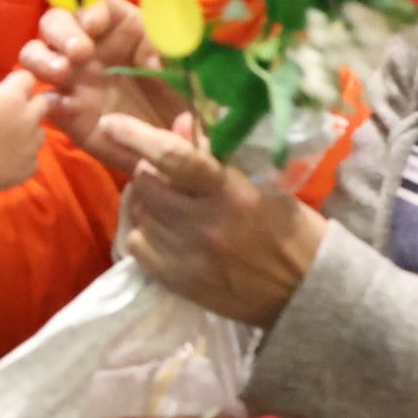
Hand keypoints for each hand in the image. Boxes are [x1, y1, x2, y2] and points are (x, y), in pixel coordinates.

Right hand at [0, 74, 47, 196]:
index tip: (10, 87)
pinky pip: (32, 159)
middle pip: (44, 104)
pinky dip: (21, 158)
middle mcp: (27, 119)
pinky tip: (4, 161)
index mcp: (12, 97)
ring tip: (7, 141)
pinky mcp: (27, 169)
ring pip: (40, 133)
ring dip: (28, 133)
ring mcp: (30, 146)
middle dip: (30, 105)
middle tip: (13, 113)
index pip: (27, 78)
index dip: (18, 82)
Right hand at [19, 0, 180, 174]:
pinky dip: (47, 100)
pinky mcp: (65, 112)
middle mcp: (89, 46)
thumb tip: (150, 60)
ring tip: (63, 74)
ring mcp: (72, 78)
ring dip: (42, 59)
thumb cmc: (182, 95)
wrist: (177, 142)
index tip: (94, 24)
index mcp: (119, 26)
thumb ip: (168, 54)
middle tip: (79, 53)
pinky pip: (44, 100)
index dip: (88, 7)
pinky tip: (66, 108)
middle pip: (55, 21)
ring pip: (35, 54)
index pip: (93, 2)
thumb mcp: (185, 68)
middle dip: (61, 31)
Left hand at [101, 114, 317, 325]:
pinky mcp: (178, 282)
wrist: (305, 294)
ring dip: (149, 201)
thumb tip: (179, 124)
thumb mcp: (265, 185)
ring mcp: (187, 256)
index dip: (136, 136)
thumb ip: (218, 156)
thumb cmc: (292, 232)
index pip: (174, 158)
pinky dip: (146, 232)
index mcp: (231, 194)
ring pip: (140, 212)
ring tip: (172, 204)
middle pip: (147, 184)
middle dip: (150, 171)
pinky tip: (166, 231)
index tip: (111, 123)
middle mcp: (203, 224)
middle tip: (167, 174)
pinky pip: (138, 244)